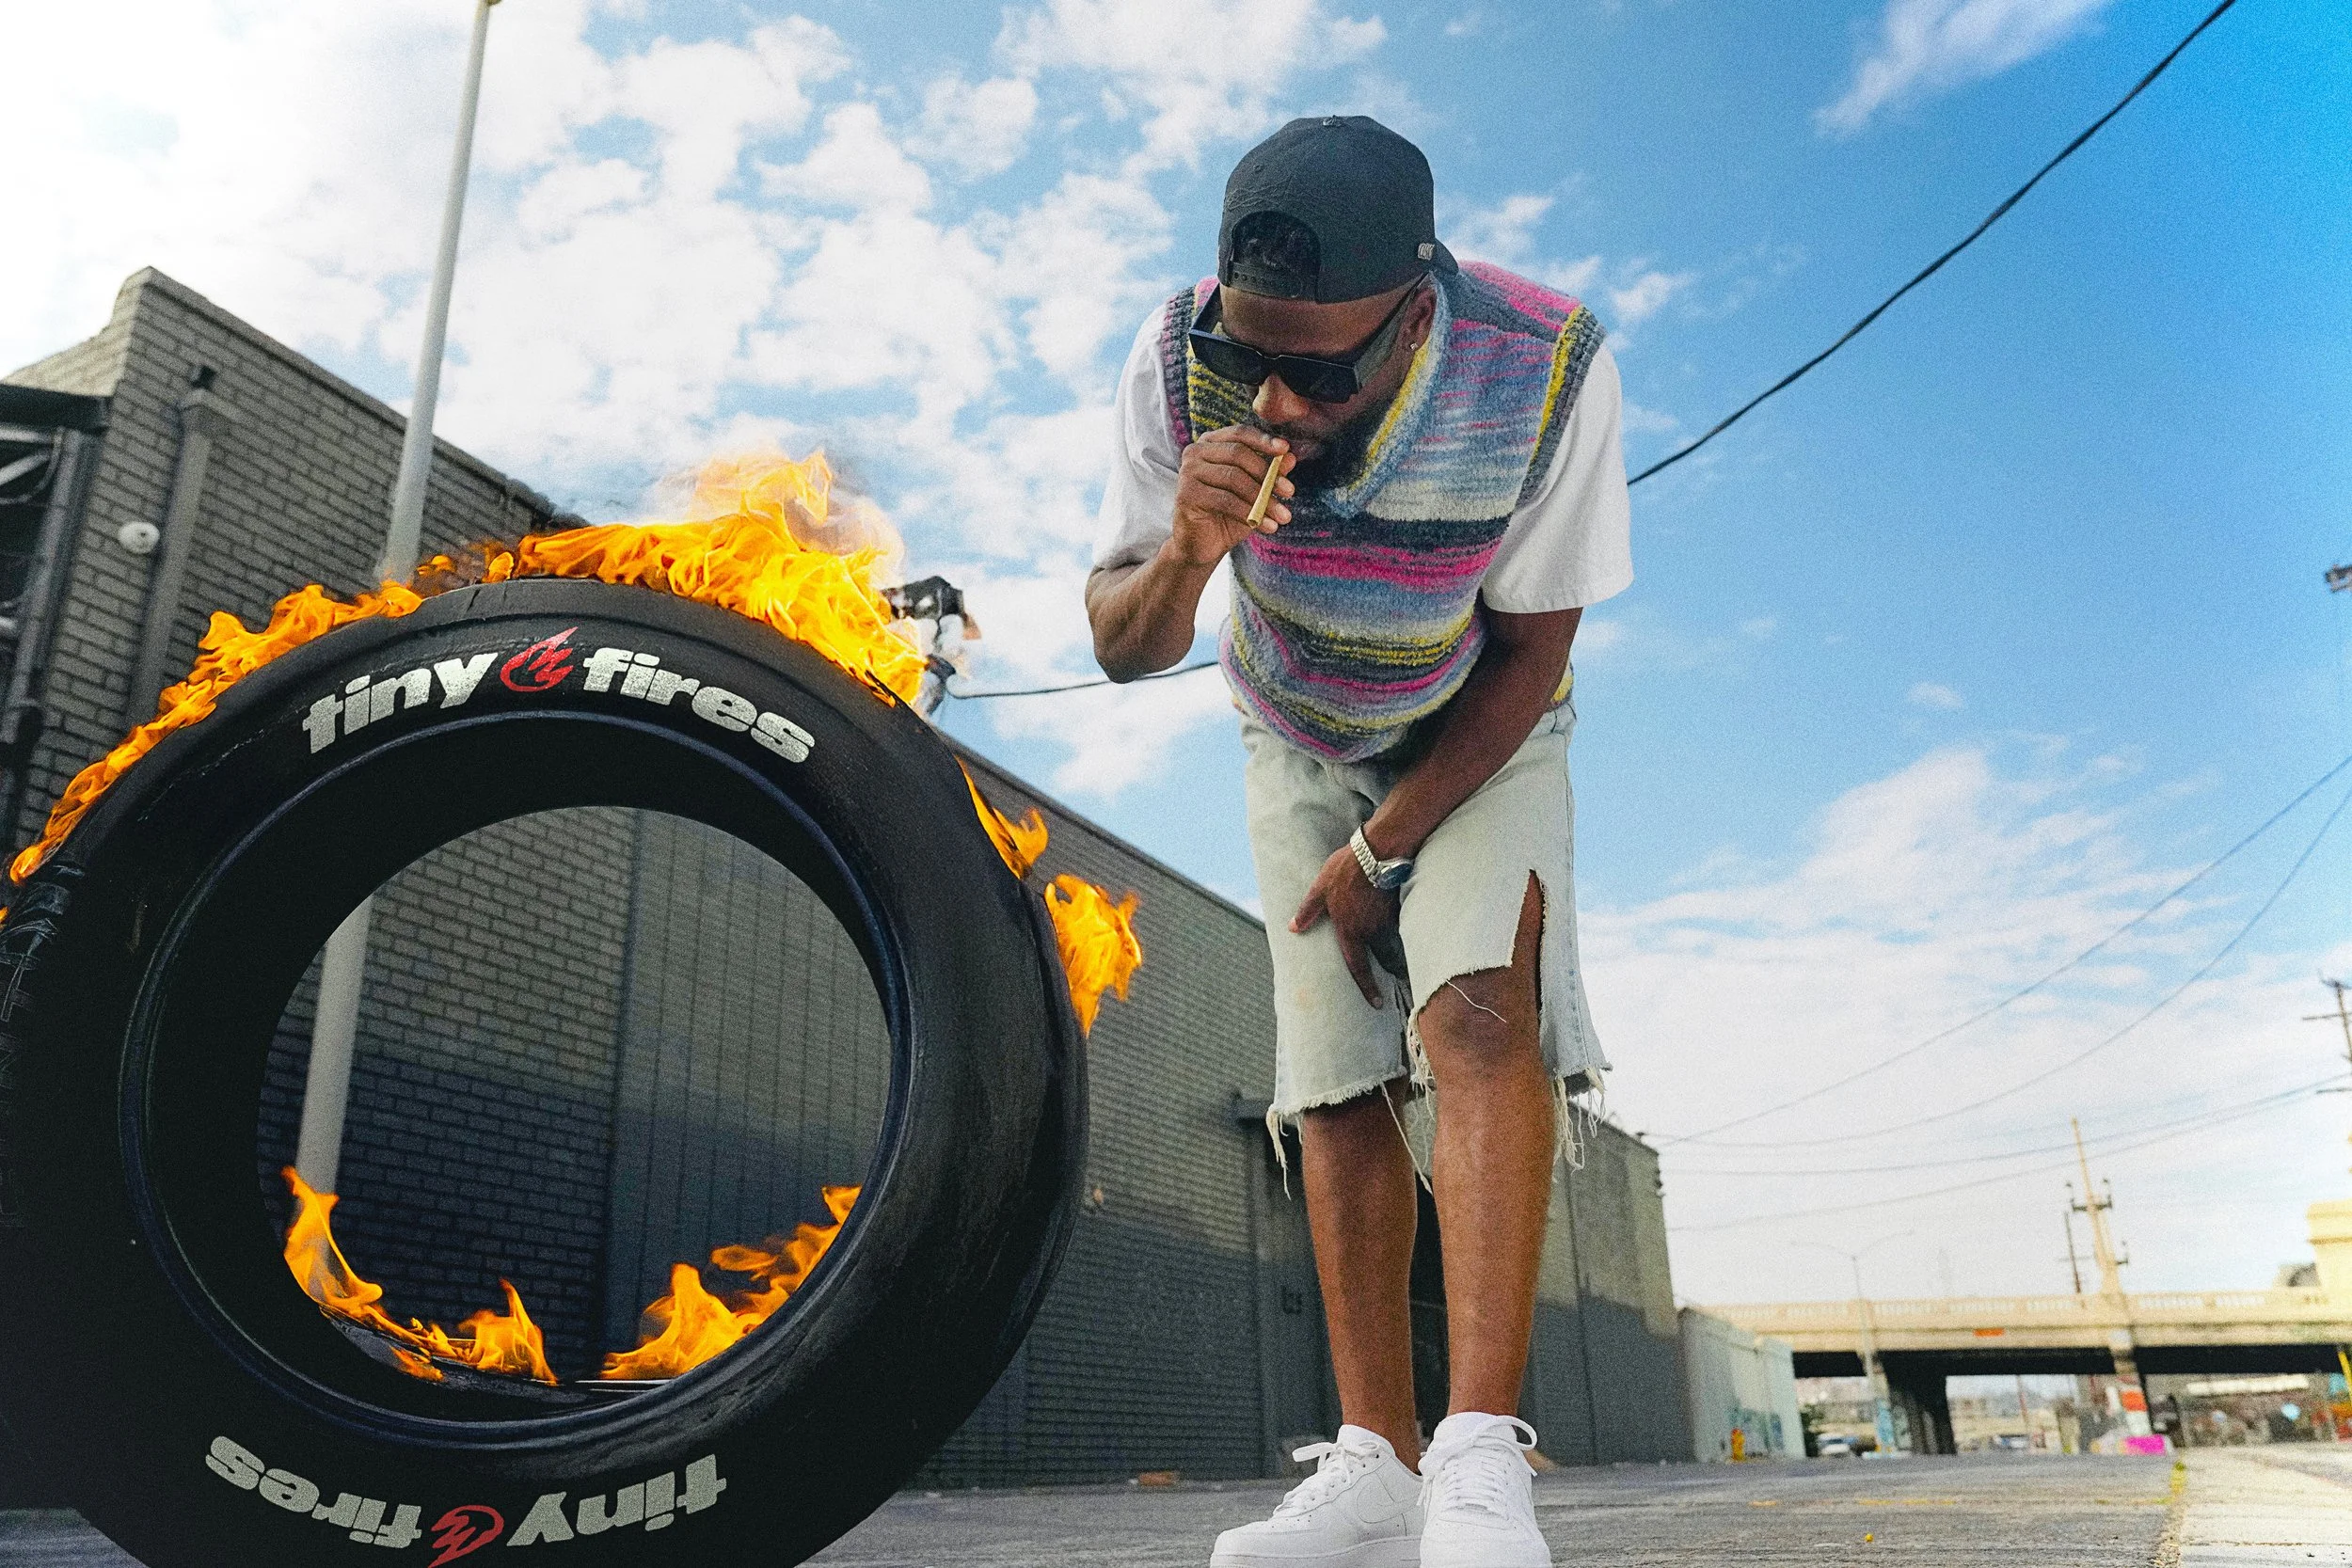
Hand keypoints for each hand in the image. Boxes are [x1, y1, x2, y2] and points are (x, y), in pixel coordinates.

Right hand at [1170, 426, 1291, 566]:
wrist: (1202, 546)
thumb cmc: (1228, 515)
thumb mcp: (1254, 492)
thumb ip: (1269, 474)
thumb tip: (1290, 457)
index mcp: (1211, 443)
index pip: (1239, 433)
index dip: (1263, 440)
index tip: (1285, 450)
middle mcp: (1195, 452)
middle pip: (1238, 453)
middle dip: (1268, 473)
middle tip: (1290, 492)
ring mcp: (1188, 471)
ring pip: (1234, 477)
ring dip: (1263, 498)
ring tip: (1282, 516)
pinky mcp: (1186, 494)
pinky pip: (1225, 500)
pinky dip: (1249, 512)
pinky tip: (1266, 525)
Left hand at [1290, 844, 1397, 1007]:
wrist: (1377, 851)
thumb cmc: (1345, 869)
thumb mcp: (1319, 888)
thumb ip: (1308, 910)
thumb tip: (1293, 928)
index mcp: (1349, 930)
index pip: (1358, 966)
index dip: (1367, 987)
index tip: (1377, 1003)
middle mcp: (1370, 930)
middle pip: (1381, 955)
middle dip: (1388, 966)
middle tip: (1393, 974)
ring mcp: (1387, 919)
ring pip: (1391, 937)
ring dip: (1391, 939)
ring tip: (1391, 935)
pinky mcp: (1400, 905)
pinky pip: (1398, 919)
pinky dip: (1396, 918)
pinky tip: (1393, 907)